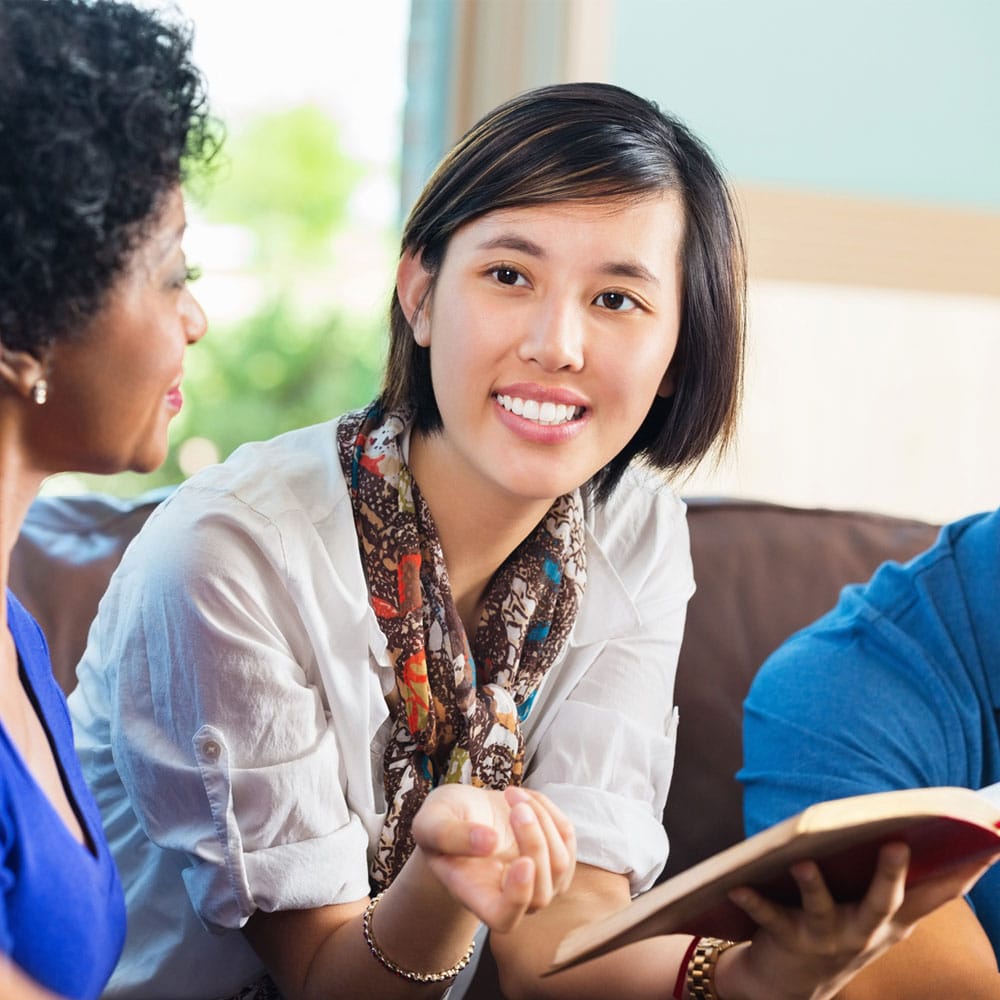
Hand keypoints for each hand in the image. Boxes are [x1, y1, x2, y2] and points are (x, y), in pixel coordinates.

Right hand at [411, 784, 575, 932]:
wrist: (463, 811)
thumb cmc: (441, 820)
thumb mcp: (430, 822)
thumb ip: (449, 835)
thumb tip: (489, 843)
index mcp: (476, 895)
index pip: (505, 918)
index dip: (518, 899)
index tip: (522, 862)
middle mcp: (509, 895)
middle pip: (539, 892)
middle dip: (533, 842)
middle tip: (513, 802)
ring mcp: (536, 879)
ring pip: (559, 864)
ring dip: (542, 820)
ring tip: (511, 794)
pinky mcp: (553, 854)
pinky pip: (566, 837)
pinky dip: (549, 811)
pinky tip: (524, 798)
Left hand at [723, 842, 999, 999]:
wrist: (792, 986)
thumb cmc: (843, 932)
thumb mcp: (884, 918)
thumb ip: (914, 888)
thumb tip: (943, 843)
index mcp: (889, 920)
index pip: (932, 896)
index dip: (961, 874)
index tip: (985, 844)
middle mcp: (862, 930)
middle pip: (881, 900)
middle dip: (891, 874)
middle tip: (899, 844)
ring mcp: (823, 936)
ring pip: (821, 906)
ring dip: (813, 884)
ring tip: (806, 861)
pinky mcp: (784, 937)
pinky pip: (765, 915)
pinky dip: (752, 900)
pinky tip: (737, 886)